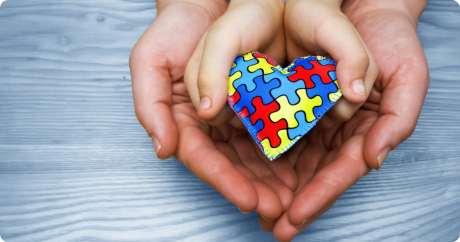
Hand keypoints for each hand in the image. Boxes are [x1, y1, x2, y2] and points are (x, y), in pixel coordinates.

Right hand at [130, 0, 296, 219]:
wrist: (206, 4)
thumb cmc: (175, 30)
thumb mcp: (150, 61)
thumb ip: (151, 105)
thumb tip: (164, 149)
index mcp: (181, 121)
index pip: (202, 159)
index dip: (224, 181)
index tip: (249, 200)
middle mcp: (207, 125)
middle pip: (230, 166)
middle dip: (253, 189)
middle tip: (279, 207)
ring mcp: (232, 116)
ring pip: (252, 156)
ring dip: (271, 180)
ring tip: (292, 198)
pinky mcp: (255, 104)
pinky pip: (269, 132)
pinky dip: (282, 152)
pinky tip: (298, 169)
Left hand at [263, 1, 428, 240]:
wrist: (367, 10)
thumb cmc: (392, 42)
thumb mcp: (408, 76)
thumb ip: (398, 120)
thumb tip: (374, 159)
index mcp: (367, 133)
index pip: (341, 173)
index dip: (320, 196)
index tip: (295, 216)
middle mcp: (341, 133)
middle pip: (316, 177)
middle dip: (295, 204)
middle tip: (272, 229)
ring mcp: (319, 121)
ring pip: (298, 163)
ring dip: (279, 189)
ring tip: (258, 213)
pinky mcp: (299, 105)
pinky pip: (283, 134)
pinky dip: (269, 155)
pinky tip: (252, 172)